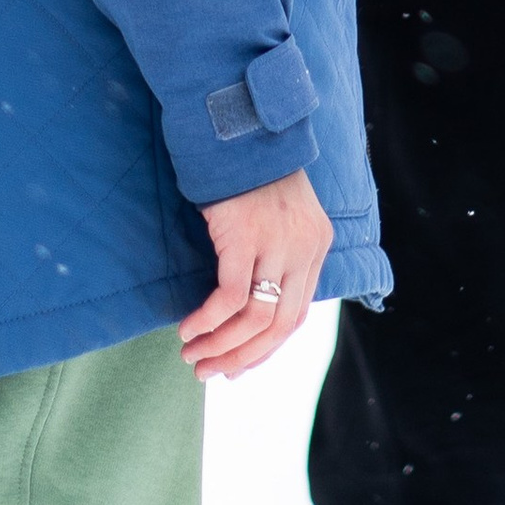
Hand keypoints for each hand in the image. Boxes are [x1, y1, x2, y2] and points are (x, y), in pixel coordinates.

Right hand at [179, 168, 333, 382]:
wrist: (239, 130)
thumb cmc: (250, 177)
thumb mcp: (279, 218)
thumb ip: (276, 257)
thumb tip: (250, 309)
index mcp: (316, 246)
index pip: (296, 315)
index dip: (266, 348)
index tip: (237, 367)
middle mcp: (304, 248)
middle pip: (280, 325)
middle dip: (243, 357)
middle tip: (210, 374)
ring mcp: (277, 243)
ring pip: (255, 317)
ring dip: (221, 345)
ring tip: (192, 357)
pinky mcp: (246, 237)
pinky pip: (230, 296)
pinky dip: (209, 320)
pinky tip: (189, 329)